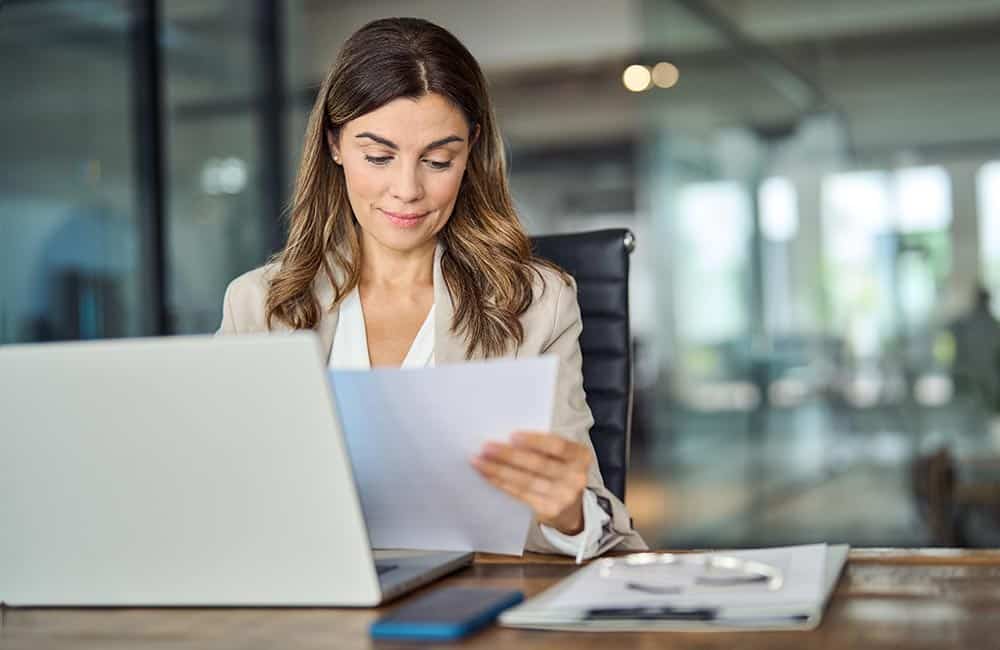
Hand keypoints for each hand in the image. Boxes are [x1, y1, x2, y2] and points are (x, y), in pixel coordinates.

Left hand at [471, 431, 590, 534]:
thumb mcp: (562, 455)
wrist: (571, 507)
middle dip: (509, 455)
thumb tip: (507, 437)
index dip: (535, 441)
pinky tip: (488, 476)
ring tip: (479, 461)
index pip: (558, 446)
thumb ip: (544, 446)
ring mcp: (564, 496)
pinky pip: (521, 494)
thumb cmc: (560, 469)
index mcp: (581, 456)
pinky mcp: (549, 510)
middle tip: (487, 447)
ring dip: (499, 470)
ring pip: (526, 481)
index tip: (511, 436)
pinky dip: (502, 484)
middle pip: (538, 464)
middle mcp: (576, 477)